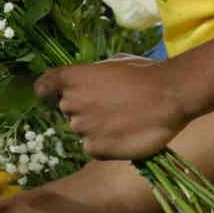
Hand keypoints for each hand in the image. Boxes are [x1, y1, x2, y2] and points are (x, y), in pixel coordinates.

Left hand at [39, 56, 188, 162]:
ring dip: (96, 129)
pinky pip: (93, 148)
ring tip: (123, 122)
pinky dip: (105, 145)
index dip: (48, 91)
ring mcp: (82, 128)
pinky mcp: (95, 149)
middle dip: (84, 110)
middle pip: (69, 111)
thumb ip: (95, 75)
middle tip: (111, 108)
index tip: (52, 95)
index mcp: (72, 78)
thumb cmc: (146, 74)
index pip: (44, 86)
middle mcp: (71, 103)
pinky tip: (124, 135)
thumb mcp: (115, 64)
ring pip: (82, 131)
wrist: (169, 96)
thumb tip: (92, 81)